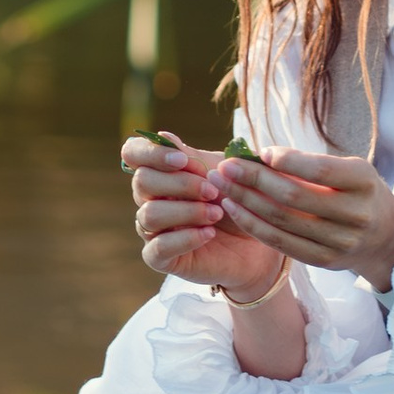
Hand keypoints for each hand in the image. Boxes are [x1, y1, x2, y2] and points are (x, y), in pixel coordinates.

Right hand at [120, 134, 296, 301]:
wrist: (259, 238)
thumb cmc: (237, 198)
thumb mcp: (222, 171)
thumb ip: (194, 156)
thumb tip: (163, 136)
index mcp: (160, 171)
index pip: (133, 153)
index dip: (151, 153)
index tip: (182, 160)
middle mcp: (150, 198)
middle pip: (142, 181)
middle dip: (180, 183)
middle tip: (213, 191)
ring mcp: (153, 229)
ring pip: (149, 215)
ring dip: (187, 211)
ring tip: (217, 214)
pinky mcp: (161, 258)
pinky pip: (157, 248)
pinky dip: (185, 239)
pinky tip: (209, 233)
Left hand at [209, 145, 393, 293]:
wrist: (385, 236)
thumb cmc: (358, 192)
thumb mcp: (348, 170)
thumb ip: (310, 164)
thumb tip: (257, 154)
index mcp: (363, 183)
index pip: (321, 172)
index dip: (288, 162)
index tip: (260, 152)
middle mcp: (355, 215)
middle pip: (295, 198)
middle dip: (254, 180)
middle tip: (225, 167)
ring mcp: (340, 242)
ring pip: (283, 222)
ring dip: (246, 202)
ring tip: (221, 186)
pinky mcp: (324, 261)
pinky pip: (282, 243)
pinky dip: (254, 226)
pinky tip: (235, 210)